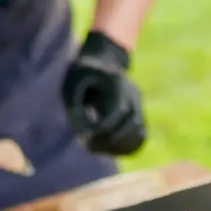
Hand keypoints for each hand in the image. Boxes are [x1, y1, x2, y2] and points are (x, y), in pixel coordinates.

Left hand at [61, 31, 145, 155]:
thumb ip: (75, 109)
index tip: (86, 137)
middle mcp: (132, 92)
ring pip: (139, 130)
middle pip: (133, 122)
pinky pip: (139, 135)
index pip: (119, 110)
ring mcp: (138, 103)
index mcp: (116, 81)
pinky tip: (108, 150)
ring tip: (98, 149)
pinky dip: (127, 146)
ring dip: (120, 146)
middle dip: (112, 140)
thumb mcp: (71, 86)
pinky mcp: (138, 113)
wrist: (100, 60)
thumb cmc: (81, 73)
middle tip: (90, 147)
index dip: (105, 128)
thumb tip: (85, 136)